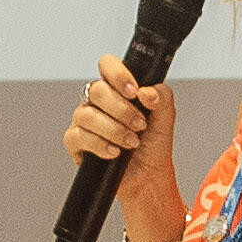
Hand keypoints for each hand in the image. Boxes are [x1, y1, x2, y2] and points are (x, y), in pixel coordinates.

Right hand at [65, 57, 182, 239]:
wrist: (147, 176)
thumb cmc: (153, 145)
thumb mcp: (165, 118)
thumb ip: (161, 97)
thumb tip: (146, 91)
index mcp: (116, 88)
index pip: (107, 65)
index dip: (118, 74)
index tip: (134, 92)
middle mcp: (97, 102)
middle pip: (97, 90)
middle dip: (122, 110)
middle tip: (140, 125)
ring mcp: (83, 121)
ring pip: (87, 114)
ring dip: (114, 129)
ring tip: (132, 142)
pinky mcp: (76, 142)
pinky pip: (78, 136)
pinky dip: (99, 144)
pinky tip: (114, 152)